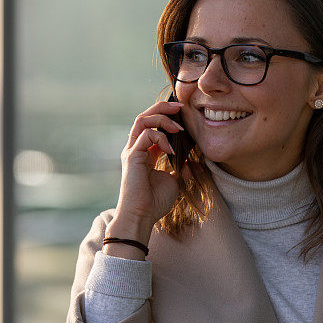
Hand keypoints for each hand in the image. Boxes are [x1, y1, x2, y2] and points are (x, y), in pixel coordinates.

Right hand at [112, 100, 189, 245]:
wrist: (142, 216)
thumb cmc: (155, 202)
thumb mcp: (173, 181)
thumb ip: (179, 168)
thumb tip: (190, 161)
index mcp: (145, 153)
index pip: (153, 126)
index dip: (167, 117)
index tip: (183, 114)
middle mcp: (136, 149)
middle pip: (144, 117)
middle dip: (162, 107)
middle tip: (180, 106)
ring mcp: (132, 151)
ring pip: (142, 120)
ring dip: (161, 118)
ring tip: (177, 127)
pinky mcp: (131, 156)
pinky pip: (145, 135)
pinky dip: (160, 137)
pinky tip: (171, 149)